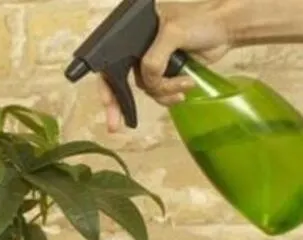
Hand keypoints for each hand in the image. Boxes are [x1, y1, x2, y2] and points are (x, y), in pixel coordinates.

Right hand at [100, 0, 232, 132]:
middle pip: (122, 81)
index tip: (107, 103)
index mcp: (134, 35)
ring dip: (163, 93)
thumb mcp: (172, 33)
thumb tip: (147, 80)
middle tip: (115, 125)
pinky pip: (159, 93)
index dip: (107, 84)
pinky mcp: (167, 74)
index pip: (111, 62)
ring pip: (146, 89)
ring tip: (182, 86)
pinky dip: (170, 95)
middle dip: (121, 105)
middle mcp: (139, 50)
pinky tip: (185, 89)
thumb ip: (154, 59)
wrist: (226, 28)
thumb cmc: (201, 20)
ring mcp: (153, 63)